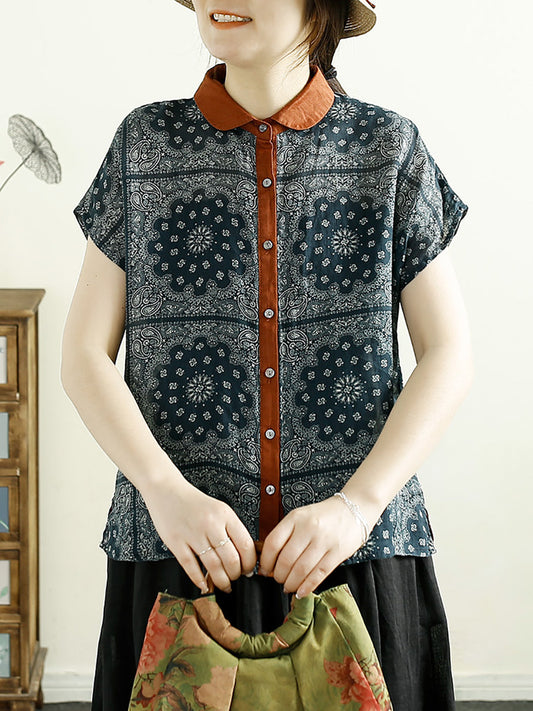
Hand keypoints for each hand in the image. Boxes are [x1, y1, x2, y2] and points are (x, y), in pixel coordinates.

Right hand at [141, 472, 256, 593]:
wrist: (166, 490)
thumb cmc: (194, 502)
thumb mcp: (219, 509)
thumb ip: (231, 529)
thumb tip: (244, 555)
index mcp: (225, 514)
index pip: (246, 545)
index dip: (249, 563)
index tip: (248, 570)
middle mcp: (211, 524)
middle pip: (231, 559)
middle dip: (236, 575)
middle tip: (235, 578)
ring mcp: (193, 534)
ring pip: (213, 566)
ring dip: (221, 581)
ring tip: (224, 585)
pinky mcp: (176, 542)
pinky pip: (190, 566)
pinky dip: (199, 580)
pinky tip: (204, 585)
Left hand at [258, 496, 367, 598]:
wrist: (353, 509)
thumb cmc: (323, 516)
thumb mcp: (300, 517)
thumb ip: (286, 535)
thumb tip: (270, 562)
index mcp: (295, 518)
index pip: (273, 543)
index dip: (265, 561)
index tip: (264, 570)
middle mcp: (308, 528)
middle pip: (286, 559)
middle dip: (278, 575)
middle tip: (278, 580)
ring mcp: (324, 540)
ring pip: (301, 569)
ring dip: (291, 583)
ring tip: (288, 586)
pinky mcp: (337, 552)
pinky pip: (319, 574)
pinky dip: (307, 586)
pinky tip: (301, 592)